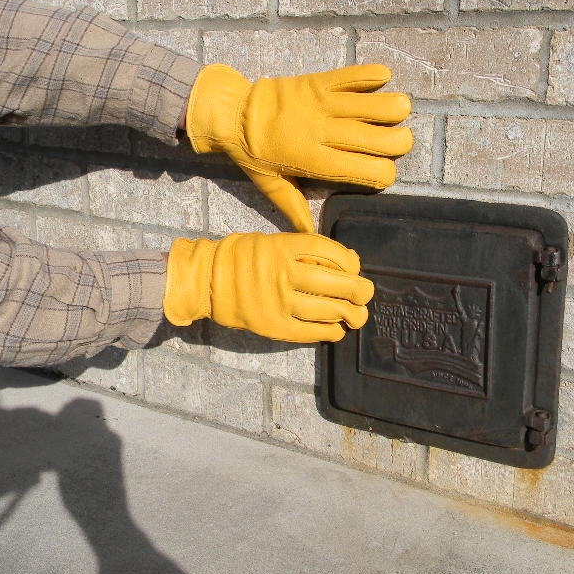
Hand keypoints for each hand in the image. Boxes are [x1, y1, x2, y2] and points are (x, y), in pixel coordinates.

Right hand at [163, 232, 373, 342]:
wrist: (206, 281)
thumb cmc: (242, 257)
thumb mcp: (273, 241)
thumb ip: (306, 249)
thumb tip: (348, 261)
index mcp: (284, 247)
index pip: (331, 254)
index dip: (350, 263)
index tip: (356, 268)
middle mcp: (284, 274)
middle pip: (338, 284)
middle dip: (360, 291)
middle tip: (366, 294)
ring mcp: (280, 302)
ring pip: (329, 310)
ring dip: (351, 314)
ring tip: (357, 315)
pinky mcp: (275, 327)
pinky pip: (312, 331)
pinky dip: (330, 332)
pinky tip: (337, 329)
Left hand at [184, 64, 411, 232]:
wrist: (231, 112)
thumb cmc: (252, 154)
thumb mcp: (272, 186)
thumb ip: (295, 210)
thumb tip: (312, 237)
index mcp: (315, 161)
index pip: (367, 170)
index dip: (385, 174)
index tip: (383, 174)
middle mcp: (324, 132)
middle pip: (379, 139)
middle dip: (400, 143)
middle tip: (399, 143)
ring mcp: (323, 103)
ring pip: (374, 105)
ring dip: (395, 108)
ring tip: (399, 112)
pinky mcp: (319, 81)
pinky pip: (354, 75)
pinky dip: (374, 75)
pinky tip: (383, 80)